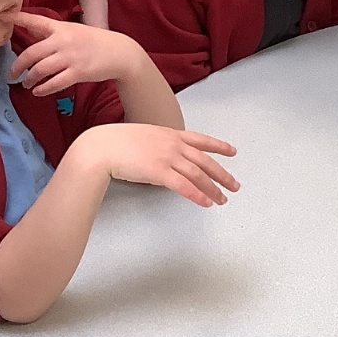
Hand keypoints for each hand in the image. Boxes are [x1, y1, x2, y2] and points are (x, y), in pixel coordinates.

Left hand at [9, 10, 145, 95]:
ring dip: (29, 79)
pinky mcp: (78, 72)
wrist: (119, 52)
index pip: (36, 21)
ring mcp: (70, 57)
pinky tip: (38, 91)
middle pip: (32, 53)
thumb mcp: (73, 31)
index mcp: (61, 28)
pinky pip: (54, 83)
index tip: (2, 16)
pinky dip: (43, 89)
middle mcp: (63, 41)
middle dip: (18, 65)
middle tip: (11, 73)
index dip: (18, 18)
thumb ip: (53, 34)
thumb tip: (31, 34)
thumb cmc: (94, 42)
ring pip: (40, 70)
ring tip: (26, 83)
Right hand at [71, 123, 239, 207]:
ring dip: (213, 188)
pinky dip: (197, 195)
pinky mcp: (159, 172)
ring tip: (222, 199)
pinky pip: (184, 186)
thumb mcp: (144, 137)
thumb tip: (167, 158)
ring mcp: (167, 157)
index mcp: (170, 134)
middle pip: (205, 161)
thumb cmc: (117, 142)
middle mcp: (173, 144)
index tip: (232, 151)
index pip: (201, 140)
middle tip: (234, 185)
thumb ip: (159, 145)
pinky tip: (206, 202)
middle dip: (222, 174)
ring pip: (198, 175)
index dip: (219, 146)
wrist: (103, 146)